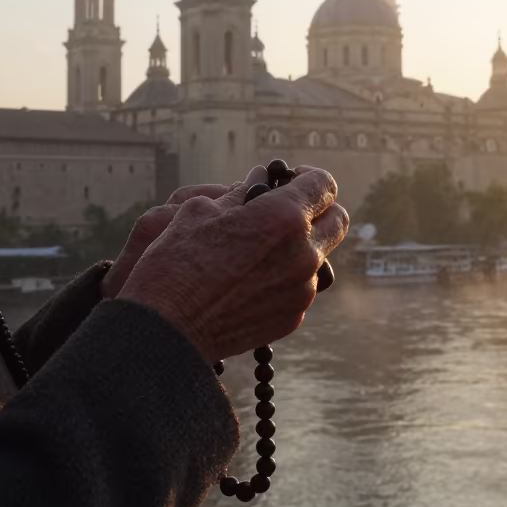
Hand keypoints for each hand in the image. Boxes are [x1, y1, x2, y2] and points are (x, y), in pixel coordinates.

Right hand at [118, 165, 348, 362]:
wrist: (168, 330)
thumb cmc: (176, 264)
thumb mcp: (199, 211)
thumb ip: (239, 194)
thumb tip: (257, 181)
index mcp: (284, 217)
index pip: (324, 184)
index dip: (309, 176)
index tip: (293, 179)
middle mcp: (304, 253)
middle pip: (339, 219)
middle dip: (319, 208)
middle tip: (290, 209)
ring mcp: (302, 289)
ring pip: (321, 255)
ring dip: (303, 244)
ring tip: (264, 247)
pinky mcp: (293, 316)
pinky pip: (303, 286)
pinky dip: (288, 275)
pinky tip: (254, 277)